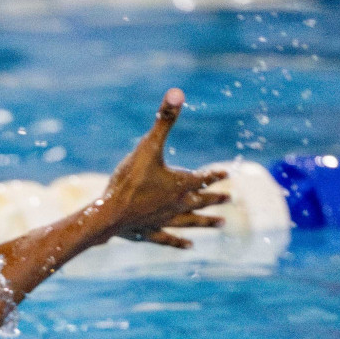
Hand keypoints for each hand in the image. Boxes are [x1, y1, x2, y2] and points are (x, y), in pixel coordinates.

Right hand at [102, 88, 227, 248]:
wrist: (109, 215)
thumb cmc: (128, 181)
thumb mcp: (147, 146)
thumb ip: (163, 121)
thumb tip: (177, 92)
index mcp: (179, 184)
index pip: (202, 178)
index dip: (214, 175)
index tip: (227, 174)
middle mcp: (177, 204)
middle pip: (201, 201)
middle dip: (215, 198)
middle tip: (230, 199)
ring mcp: (164, 221)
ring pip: (191, 222)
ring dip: (206, 222)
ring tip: (222, 223)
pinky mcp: (150, 233)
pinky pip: (169, 239)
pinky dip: (180, 243)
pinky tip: (190, 246)